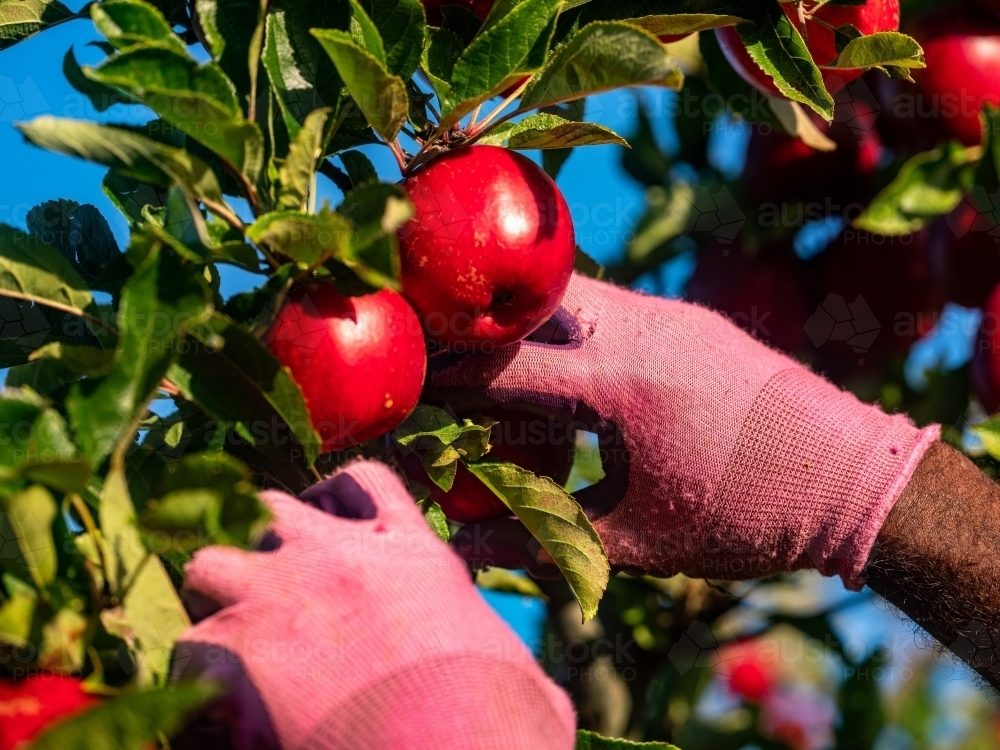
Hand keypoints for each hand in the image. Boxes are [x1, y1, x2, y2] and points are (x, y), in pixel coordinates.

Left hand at [173, 460, 574, 749]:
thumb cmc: (505, 730)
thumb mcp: (517, 675)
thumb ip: (496, 659)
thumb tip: (530, 691)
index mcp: (412, 554)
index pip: (361, 484)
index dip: (332, 503)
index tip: (325, 534)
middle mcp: (339, 557)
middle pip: (267, 507)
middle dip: (258, 543)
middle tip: (267, 593)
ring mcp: (283, 596)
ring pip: (207, 560)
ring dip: (213, 599)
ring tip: (230, 645)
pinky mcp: (238, 654)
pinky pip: (186, 649)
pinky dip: (194, 681)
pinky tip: (219, 713)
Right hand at [429, 274, 938, 587]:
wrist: (856, 480)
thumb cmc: (745, 518)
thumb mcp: (636, 541)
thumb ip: (544, 537)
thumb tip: (467, 546)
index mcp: (620, 385)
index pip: (502, 366)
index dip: (445, 379)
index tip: (407, 391)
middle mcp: (641, 327)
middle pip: (528, 304)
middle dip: (476, 330)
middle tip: (440, 361)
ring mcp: (669, 313)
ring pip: (571, 293)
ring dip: (527, 322)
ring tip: (497, 365)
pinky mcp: (688, 316)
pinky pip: (609, 302)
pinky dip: (570, 324)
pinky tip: (565, 365)